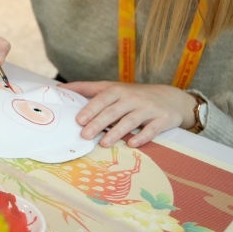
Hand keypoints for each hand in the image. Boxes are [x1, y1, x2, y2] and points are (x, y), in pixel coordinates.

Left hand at [60, 80, 197, 147]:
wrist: (172, 98)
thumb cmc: (134, 95)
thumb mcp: (113, 88)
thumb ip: (88, 89)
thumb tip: (60, 87)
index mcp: (118, 91)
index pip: (102, 98)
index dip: (90, 108)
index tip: (78, 120)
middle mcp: (132, 98)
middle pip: (113, 111)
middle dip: (98, 123)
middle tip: (85, 135)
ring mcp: (148, 109)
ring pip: (130, 120)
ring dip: (117, 132)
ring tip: (104, 143)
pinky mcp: (162, 119)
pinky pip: (152, 129)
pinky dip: (142, 136)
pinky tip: (132, 144)